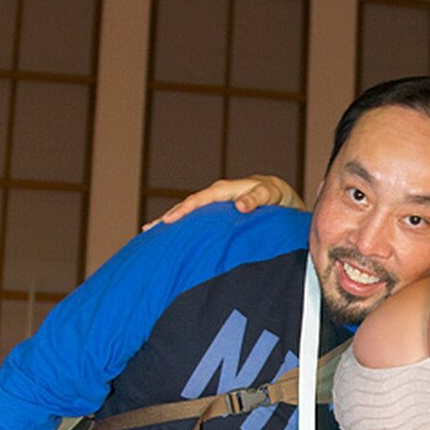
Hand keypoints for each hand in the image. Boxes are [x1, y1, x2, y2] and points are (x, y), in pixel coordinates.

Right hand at [142, 175, 304, 229]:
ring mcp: (214, 207)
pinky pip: (197, 221)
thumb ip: (257, 198)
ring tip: (150, 233)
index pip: (199, 200)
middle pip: (187, 206)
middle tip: (148, 230)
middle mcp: (216, 197)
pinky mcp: (216, 217)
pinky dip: (182, 227)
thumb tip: (240, 206)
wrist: (281, 196)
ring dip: (170, 222)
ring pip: (189, 214)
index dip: (184, 210)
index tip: (168, 222)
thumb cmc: (277, 196)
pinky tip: (171, 239)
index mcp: (226, 190)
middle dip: (168, 217)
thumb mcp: (271, 195)